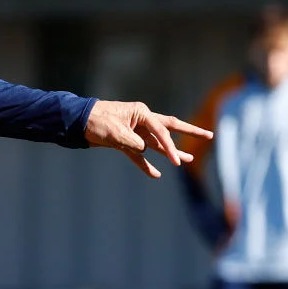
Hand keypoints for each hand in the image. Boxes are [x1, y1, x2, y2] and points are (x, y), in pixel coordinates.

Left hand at [85, 100, 208, 177]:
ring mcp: (134, 132)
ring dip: (171, 152)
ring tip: (187, 160)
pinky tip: (156, 175)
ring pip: (157, 144)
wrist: (77, 122)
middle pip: (169, 129)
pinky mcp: (125, 143)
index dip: (171, 147)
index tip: (176, 161)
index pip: (162, 131)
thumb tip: (145, 149)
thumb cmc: (96, 121)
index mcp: (141, 113)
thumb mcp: (114, 132)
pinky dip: (146, 165)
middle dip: (190, 132)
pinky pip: (139, 155)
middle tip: (209, 135)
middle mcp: (141, 121)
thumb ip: (132, 142)